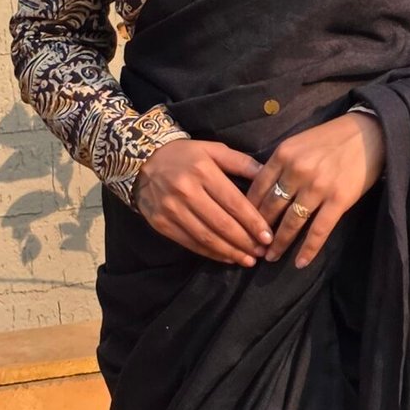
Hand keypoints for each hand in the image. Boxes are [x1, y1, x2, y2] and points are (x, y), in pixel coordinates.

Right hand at [132, 139, 274, 265]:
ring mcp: (171, 209)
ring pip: (206, 237)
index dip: (253, 222)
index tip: (268, 236)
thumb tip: (267, 175)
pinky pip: (190, 243)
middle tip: (262, 251)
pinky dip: (211, 253)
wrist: (141, 161)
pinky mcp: (161, 223)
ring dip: (230, 252)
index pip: (233, 202)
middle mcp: (186, 191)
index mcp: (203, 171)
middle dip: (245, 241)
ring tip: (249, 260)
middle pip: (221, 223)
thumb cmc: (184, 155)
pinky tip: (227, 257)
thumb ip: (241, 162)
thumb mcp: (213, 149)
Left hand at [248, 112, 385, 269]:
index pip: (257, 188)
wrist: (370, 133)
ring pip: (292, 222)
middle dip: (259, 230)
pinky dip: (308, 249)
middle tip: (253, 246)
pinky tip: (300, 262)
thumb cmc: (333, 138)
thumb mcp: (299, 142)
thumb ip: (281, 164)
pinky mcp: (339, 200)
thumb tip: (263, 190)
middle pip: (271, 208)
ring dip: (279, 243)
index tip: (242, 226)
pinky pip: (319, 230)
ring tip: (271, 257)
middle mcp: (297, 171)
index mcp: (283, 154)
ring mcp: (318, 187)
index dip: (247, 211)